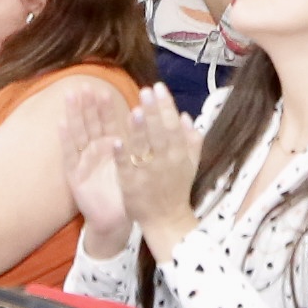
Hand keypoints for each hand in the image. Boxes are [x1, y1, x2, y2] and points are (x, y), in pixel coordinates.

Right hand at [60, 80, 134, 248]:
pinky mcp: (75, 175)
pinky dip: (65, 139)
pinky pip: (69, 154)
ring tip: (71, 96)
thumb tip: (159, 124)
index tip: (103, 88)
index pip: (107, 122)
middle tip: (84, 85)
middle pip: (90, 123)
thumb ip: (145, 145)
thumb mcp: (138, 165)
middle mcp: (96, 151)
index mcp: (112, 147)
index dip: (105, 107)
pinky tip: (61, 123)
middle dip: (87, 105)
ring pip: (78, 133)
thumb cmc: (128, 192)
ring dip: (74, 114)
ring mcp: (83, 161)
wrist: (117, 219)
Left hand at [111, 84, 203, 259]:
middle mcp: (164, 162)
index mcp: (179, 154)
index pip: (173, 126)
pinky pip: (126, 169)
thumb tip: (185, 116)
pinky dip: (122, 156)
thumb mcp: (190, 163)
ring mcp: (147, 174)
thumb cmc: (177, 188)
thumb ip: (191, 140)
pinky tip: (116, 141)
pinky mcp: (131, 185)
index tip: (159, 88)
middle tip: (146, 91)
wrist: (167, 220)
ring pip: (143, 150)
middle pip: (159, 134)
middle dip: (153, 112)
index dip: (166, 106)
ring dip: (139, 131)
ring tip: (133, 110)